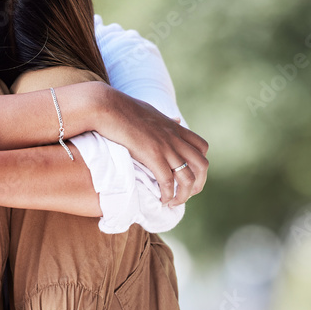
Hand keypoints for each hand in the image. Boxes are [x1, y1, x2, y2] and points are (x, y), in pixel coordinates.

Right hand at [96, 87, 208, 206]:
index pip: (202, 147)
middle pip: (202, 165)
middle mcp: (175, 138)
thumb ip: (166, 120)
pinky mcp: (153, 155)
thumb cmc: (123, 109)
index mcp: (175, 128)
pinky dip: (168, 194)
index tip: (189, 173)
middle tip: (187, 193)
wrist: (108, 107)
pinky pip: (168, 181)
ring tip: (174, 202)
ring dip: (184, 195)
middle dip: (198, 183)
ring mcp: (166, 147)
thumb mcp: (152, 112)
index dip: (200, 163)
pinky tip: (162, 199)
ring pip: (188, 178)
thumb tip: (176, 119)